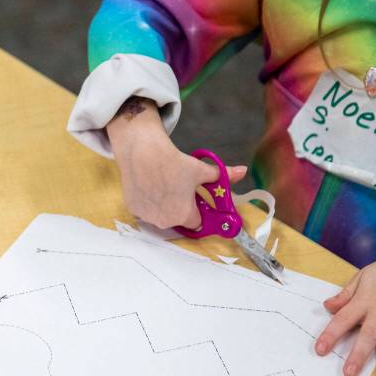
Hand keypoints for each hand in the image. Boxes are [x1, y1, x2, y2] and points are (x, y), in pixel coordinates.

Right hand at [105, 98, 247, 228]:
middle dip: (180, 207)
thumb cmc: (174, 163)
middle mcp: (165, 221)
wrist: (142, 153)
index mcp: (184, 215)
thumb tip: (242, 171)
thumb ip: (222, 176)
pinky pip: (145, 209)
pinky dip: (148, 201)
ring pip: (160, 215)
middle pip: (178, 219)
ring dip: (164, 205)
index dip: (199, 210)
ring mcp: (147, 216)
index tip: (196, 199)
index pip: (197, 222)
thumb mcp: (202, 170)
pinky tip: (149, 185)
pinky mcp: (133, 209)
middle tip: (179, 188)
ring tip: (163, 185)